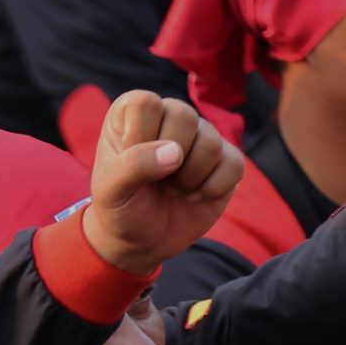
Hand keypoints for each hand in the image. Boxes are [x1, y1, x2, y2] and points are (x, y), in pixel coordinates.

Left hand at [82, 91, 248, 273]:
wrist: (141, 240)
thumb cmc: (119, 207)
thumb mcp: (110, 190)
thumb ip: (134, 165)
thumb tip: (175, 153)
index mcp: (133, 113)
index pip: (146, 104)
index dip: (141, 137)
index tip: (129, 164)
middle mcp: (169, 117)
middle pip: (185, 116)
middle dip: (170, 160)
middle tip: (156, 180)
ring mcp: (201, 137)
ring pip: (211, 143)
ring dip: (190, 178)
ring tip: (172, 189)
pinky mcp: (225, 161)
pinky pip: (235, 164)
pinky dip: (213, 189)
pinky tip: (194, 197)